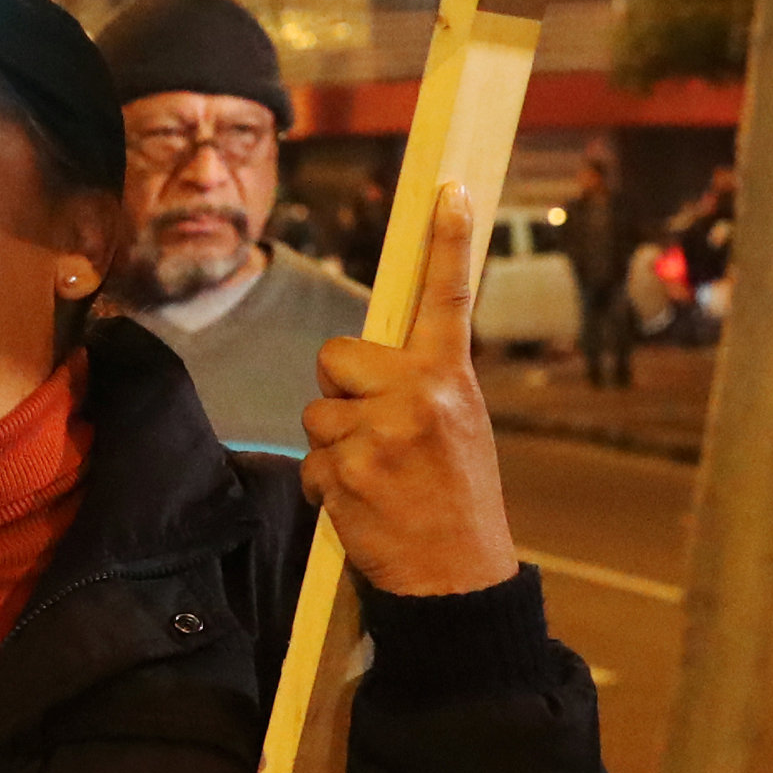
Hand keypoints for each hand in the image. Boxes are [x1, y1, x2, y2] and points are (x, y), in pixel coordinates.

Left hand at [301, 186, 520, 597]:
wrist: (459, 581)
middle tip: (378, 434)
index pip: (448, 299)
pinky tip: (363, 506)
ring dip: (334, 446)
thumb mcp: (461, 428)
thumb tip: (373, 356)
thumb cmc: (457, 501)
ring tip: (378, 479)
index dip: (448, 242)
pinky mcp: (348, 470)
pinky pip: (310, 460)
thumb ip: (422, 386)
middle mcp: (419, 395)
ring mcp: (381, 432)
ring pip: (316, 412)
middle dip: (341, 390)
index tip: (450, 191)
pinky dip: (326, 486)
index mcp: (452, 380)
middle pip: (335, 355)